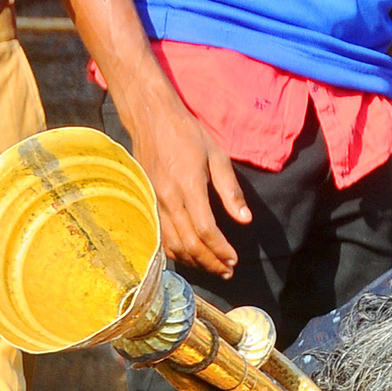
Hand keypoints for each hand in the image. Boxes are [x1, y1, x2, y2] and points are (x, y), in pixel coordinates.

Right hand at [124, 94, 252, 278]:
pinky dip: (175, 252)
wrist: (151, 118)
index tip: (234, 259)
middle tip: (227, 272)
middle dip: (210, 262)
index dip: (220, 249)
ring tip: (213, 268)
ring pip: (172, 244)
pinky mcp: (147, 202)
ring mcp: (154, 202)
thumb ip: (230, 191)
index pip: (205, 229)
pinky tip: (189, 257)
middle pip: (189, 243)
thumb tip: (245, 219)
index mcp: (188, 186)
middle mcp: (168, 198)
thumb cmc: (188, 135)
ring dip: (194, 261)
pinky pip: (160, 236)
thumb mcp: (217, 157)